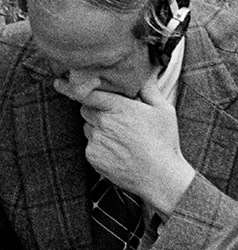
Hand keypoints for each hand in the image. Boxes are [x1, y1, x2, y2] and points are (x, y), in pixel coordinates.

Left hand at [63, 75, 195, 214]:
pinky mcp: (92, 156)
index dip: (72, 87)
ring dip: (98, 128)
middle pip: (86, 110)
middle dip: (96, 110)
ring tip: (120, 137)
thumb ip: (150, 90)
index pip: (88, 93)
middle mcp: (103, 123)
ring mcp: (95, 141)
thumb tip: (146, 73)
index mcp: (119, 108)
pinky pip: (90, 145)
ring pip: (88, 128)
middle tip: (115, 116)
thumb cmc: (164, 141)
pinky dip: (99, 145)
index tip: (59, 82)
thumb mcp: (164, 111)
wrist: (158, 175)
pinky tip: (118, 150)